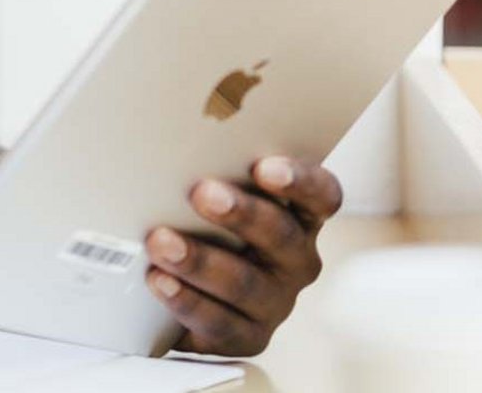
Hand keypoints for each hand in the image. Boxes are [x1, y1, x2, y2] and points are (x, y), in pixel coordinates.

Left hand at [144, 156, 342, 355]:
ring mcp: (275, 301)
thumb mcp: (209, 191)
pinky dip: (187, 301)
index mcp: (298, 215)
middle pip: (281, 235)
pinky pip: (222, 324)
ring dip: (200, 260)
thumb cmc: (197, 220)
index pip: (321, 195)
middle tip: (199, 193)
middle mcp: (295, 259)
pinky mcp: (248, 337)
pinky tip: (160, 281)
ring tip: (160, 241)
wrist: (174, 288)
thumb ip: (209, 171)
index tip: (264, 166)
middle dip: (240, 214)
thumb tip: (170, 143)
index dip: (300, 181)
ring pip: (246, 283)